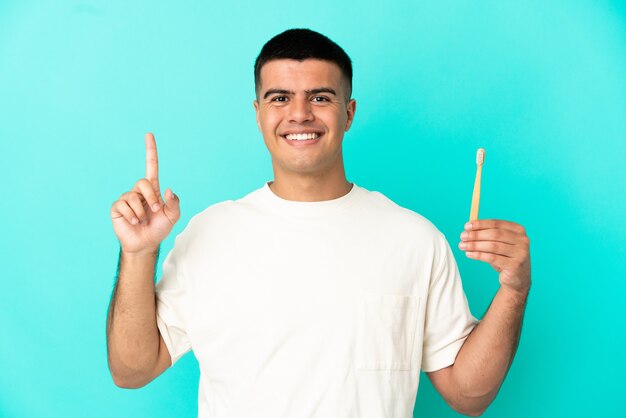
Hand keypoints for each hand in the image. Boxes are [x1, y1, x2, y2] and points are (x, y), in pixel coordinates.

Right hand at [110, 133, 180, 253]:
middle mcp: (138, 191)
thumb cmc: (159, 228)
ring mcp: (127, 199)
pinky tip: (133, 222)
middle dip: (151, 197)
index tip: (149, 135)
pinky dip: (131, 215)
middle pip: (143, 182)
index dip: (150, 151)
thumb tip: (168, 190)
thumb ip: (174, 202)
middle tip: (154, 210)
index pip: (151, 166)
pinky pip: (123, 205)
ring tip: (142, 220)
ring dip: (142, 211)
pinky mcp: (117, 208)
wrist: (146, 244)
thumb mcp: (173, 216)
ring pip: (133, 196)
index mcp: (153, 189)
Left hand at [458, 219, 530, 294]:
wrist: (517, 279)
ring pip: (493, 246)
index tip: (466, 226)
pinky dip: (478, 255)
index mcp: (518, 230)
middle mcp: (522, 240)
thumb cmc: (505, 257)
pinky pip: (492, 258)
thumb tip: (468, 228)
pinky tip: (469, 254)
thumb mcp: (499, 243)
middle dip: (476, 235)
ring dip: (475, 245)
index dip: (480, 224)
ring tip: (462, 246)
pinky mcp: (515, 265)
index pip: (497, 224)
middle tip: (462, 237)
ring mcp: (520, 253)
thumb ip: (487, 235)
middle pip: (495, 234)